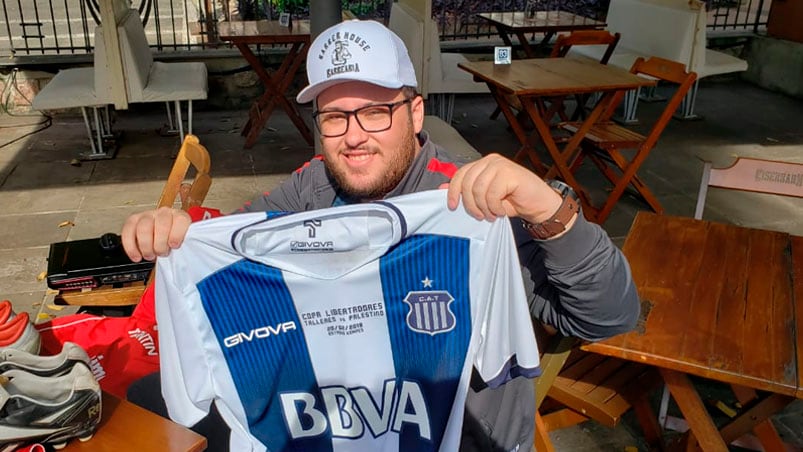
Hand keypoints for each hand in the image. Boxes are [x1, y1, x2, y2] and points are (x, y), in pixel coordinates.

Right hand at [121, 207, 190, 261]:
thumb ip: (185, 246)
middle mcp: (163, 213)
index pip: (180, 219)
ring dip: (145, 246)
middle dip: (160, 243)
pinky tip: (136, 256)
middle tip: (161, 253)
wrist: (162, 237)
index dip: (177, 234)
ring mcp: (147, 215)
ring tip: (149, 256)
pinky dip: (131, 247)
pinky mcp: (133, 221)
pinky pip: (128, 231)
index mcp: (179, 216)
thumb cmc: (173, 241)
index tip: (174, 246)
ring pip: (143, 227)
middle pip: (161, 223)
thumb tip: (184, 255)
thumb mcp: (183, 243)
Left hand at [444, 154, 564, 224]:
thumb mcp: (485, 199)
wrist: (538, 204)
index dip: (452, 191)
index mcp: (482, 165)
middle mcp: (490, 161)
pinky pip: (492, 193)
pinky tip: (501, 211)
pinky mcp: (509, 173)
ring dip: (484, 207)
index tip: (452, 207)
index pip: (460, 174)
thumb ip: (465, 192)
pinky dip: (495, 207)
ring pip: (478, 189)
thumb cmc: (513, 201)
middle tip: (480, 216)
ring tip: (492, 214)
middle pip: (467, 183)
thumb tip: (441, 189)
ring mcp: (500, 165)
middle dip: (470, 204)